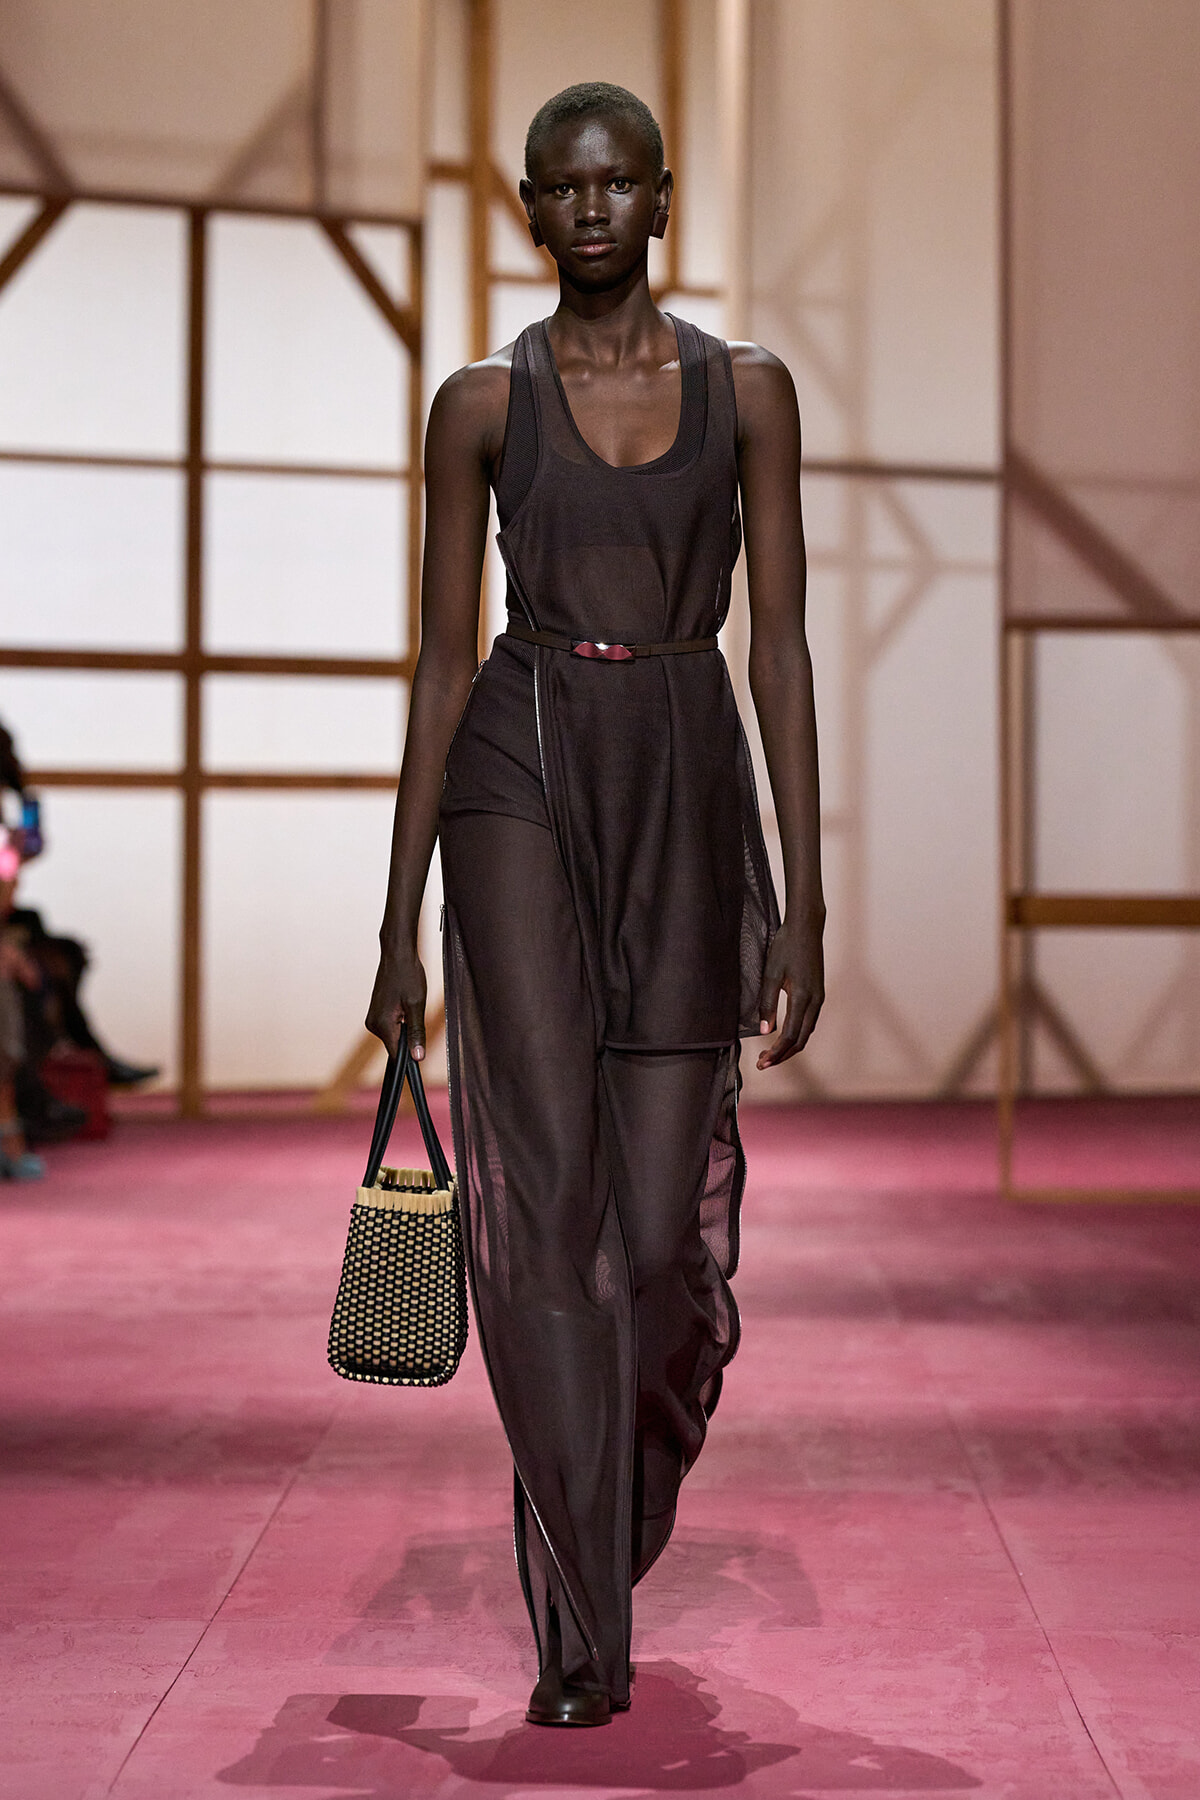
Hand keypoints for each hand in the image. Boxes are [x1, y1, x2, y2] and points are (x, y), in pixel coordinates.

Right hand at [365, 941, 426, 1061]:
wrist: (397, 955)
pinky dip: (401, 1021)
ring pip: (395, 1036)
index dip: (410, 1057)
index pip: (396, 1055)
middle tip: (417, 1014)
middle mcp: (373, 1025)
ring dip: (406, 1027)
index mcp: (382, 1025)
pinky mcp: (376, 1013)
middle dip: (410, 1037)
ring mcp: (373, 1019)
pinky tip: (405, 1004)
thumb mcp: (416, 1005)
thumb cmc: (408, 976)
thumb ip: (416, 1033)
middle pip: (396, 1045)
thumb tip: (417, 1058)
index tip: (421, 1052)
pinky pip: (391, 1026)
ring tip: (410, 1005)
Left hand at [755, 913, 823, 1069]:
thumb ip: (767, 1004)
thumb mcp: (771, 974)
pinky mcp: (818, 993)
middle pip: (801, 1040)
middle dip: (782, 1055)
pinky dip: (797, 1034)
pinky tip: (785, 1034)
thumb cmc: (786, 947)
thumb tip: (765, 1031)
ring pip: (806, 1032)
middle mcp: (815, 1001)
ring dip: (790, 1046)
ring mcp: (819, 998)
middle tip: (763, 1063)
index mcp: (803, 998)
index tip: (762, 1062)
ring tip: (771, 1053)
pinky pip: (810, 1021)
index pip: (790, 1036)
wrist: (806, 928)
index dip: (776, 1053)